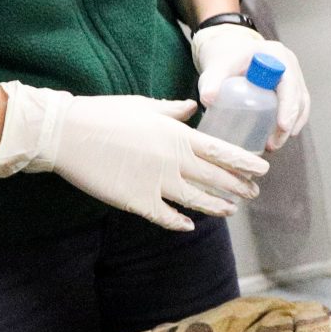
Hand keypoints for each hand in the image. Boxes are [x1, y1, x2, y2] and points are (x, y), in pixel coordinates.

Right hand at [0, 81, 265, 230]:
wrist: (67, 134)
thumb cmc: (105, 114)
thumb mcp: (144, 105)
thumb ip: (173, 111)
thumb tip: (192, 106)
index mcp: (178, 136)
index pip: (222, 152)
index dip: (245, 162)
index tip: (263, 169)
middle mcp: (174, 161)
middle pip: (216, 179)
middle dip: (239, 186)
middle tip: (253, 192)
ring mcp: (157, 183)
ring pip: (197, 200)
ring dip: (217, 206)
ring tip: (231, 210)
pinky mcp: (137, 201)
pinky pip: (165, 216)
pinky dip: (179, 222)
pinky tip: (189, 226)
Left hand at [189, 22, 310, 151]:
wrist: (234, 54)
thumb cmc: (227, 61)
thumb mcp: (219, 68)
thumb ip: (212, 81)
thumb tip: (207, 100)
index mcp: (275, 54)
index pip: (288, 82)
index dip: (288, 104)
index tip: (282, 125)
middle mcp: (289, 64)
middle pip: (297, 96)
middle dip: (289, 122)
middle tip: (273, 144)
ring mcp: (294, 75)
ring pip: (301, 103)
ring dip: (291, 126)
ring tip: (274, 145)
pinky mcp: (292, 86)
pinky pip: (299, 105)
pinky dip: (293, 122)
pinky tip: (280, 137)